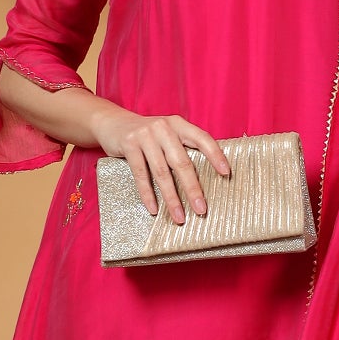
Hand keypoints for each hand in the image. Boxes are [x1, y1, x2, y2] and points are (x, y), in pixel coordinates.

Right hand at [93, 106, 231, 223]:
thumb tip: (205, 177)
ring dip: (171, 198)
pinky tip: (154, 209)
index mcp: (178, 124)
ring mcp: (145, 135)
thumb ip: (182, 147)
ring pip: (162, 172)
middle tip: (201, 210)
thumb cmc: (146, 134)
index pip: (202, 138)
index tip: (226, 173)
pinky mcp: (129, 145)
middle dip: (192, 188)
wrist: (112, 122)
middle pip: (182, 162)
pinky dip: (148, 194)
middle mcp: (164, 127)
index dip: (215, 155)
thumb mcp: (166, 133)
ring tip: (179, 217)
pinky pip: (140, 174)